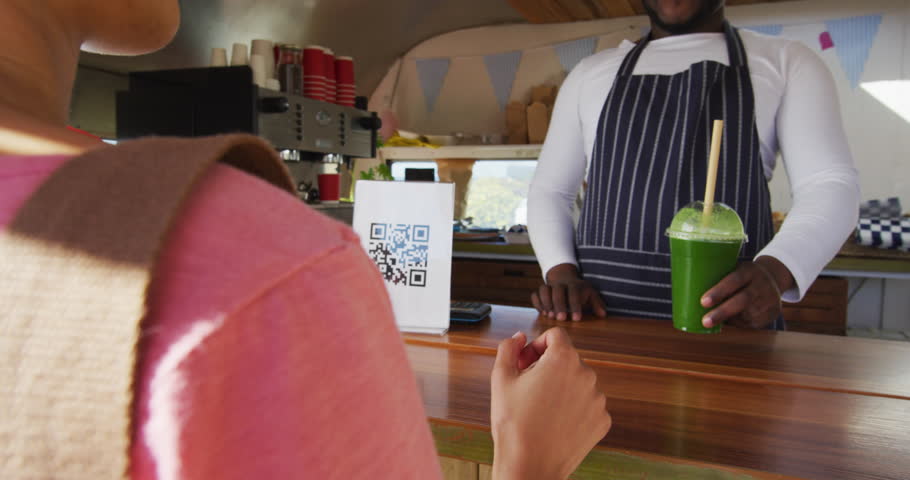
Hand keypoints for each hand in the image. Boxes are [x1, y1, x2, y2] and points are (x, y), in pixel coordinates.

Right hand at [490, 329, 611, 479]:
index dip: (537, 345)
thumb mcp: (501, 378)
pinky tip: (555, 423)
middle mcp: (587, 374)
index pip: (555, 335)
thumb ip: (509, 348)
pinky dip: (573, 408)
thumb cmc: (513, 422)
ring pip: (578, 382)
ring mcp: (598, 399)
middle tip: (527, 388)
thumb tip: (519, 337)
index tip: (525, 363)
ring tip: (541, 409)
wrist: (530, 466)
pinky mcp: (602, 420)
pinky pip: (587, 405)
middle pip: (567, 359)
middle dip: (548, 367)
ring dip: (561, 387)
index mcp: (563, 359)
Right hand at [531, 264, 606, 320]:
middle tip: (561, 319)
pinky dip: (537, 303)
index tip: (576, 319)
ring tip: (550, 316)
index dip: (575, 305)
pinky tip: (542, 313)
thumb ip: (597, 304)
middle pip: (557, 290)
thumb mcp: (590, 294)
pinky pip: (535, 294)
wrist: (564, 278)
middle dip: (559, 304)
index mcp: (574, 285)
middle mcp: (560, 284)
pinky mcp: (540, 291)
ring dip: (546, 303)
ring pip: (544, 289)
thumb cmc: (579, 291)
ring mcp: (549, 286)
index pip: (574, 292)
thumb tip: (603, 315)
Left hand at [701, 257, 794, 328]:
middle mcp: (762, 284)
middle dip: (722, 312)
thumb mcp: (735, 269)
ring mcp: (770, 299)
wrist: (774, 277)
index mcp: (749, 270)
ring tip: (712, 320)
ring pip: (747, 314)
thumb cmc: (743, 275)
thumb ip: (719, 278)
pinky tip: (731, 321)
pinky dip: (739, 324)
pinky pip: (753, 323)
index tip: (703, 302)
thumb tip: (690, 293)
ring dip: (729, 320)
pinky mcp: (773, 313)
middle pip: (742, 300)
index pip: (734, 280)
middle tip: (705, 321)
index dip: (719, 292)